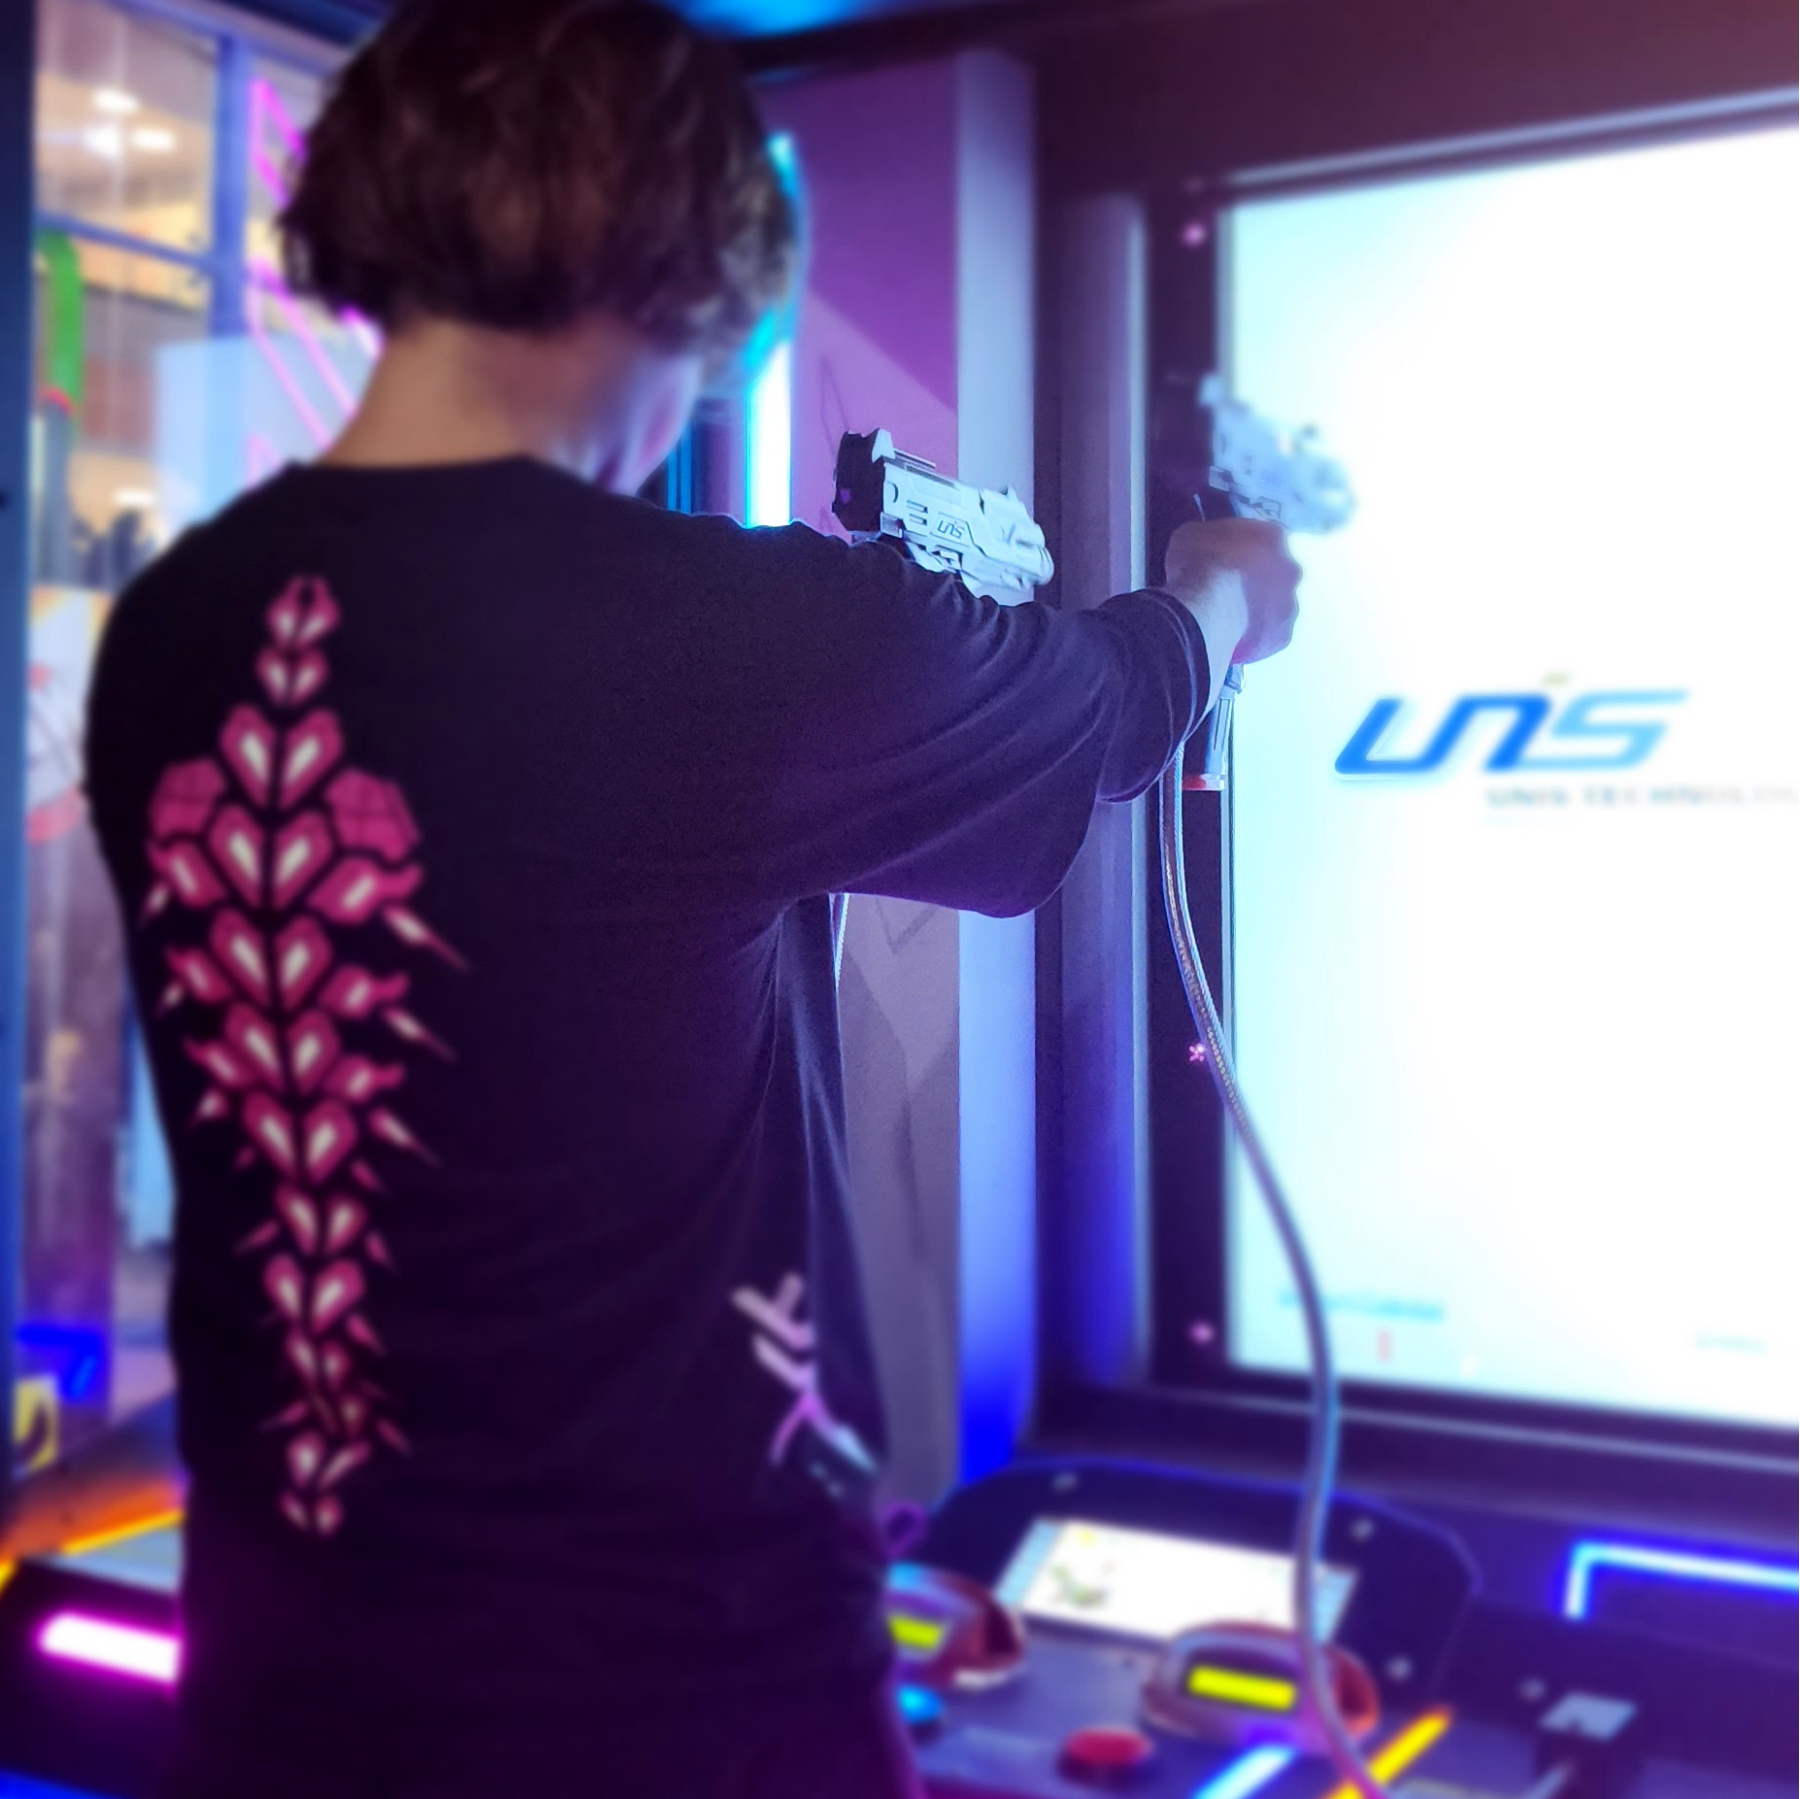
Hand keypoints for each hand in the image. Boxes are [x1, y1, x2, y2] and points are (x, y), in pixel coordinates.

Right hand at [1164, 516, 1301, 665]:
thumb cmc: (1198, 565)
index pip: (1264, 539)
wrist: (1205, 609)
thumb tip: (1206, 548)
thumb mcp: (1192, 535)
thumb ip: (1210, 539)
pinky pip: (1268, 638)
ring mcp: (1291, 605)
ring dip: (1259, 612)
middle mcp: (1291, 569)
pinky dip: (1254, 640)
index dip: (1244, 551)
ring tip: (1229, 621)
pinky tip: (1233, 642)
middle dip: (1258, 582)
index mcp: (1273, 537)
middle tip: (1230, 592)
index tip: (1226, 561)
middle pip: (1277, 575)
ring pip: (1276, 608)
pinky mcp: (1283, 637)